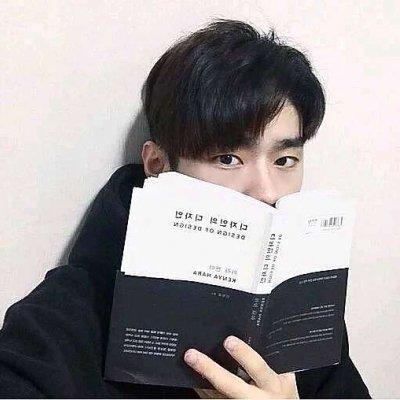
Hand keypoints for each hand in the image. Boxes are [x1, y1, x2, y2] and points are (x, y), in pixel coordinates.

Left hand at [184, 335, 298, 398]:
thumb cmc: (284, 395)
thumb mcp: (284, 378)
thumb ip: (271, 359)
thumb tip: (252, 334)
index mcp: (273, 385)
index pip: (257, 368)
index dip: (243, 354)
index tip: (228, 340)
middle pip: (229, 385)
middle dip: (210, 369)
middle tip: (192, 354)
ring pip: (216, 396)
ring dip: (200, 379)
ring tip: (188, 361)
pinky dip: (202, 388)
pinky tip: (194, 376)